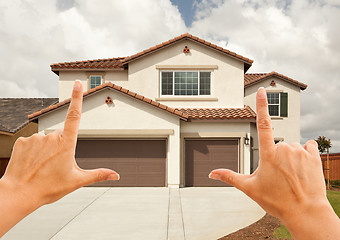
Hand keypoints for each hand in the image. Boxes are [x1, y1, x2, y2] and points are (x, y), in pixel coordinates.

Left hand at [1, 80, 118, 211]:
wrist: (19, 194)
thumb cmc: (48, 188)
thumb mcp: (77, 181)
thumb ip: (98, 174)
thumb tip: (116, 175)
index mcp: (66, 144)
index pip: (74, 115)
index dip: (77, 98)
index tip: (77, 83)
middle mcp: (51, 137)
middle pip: (61, 136)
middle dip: (61, 147)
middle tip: (55, 166)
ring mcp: (35, 138)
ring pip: (46, 140)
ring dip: (47, 150)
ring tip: (42, 167)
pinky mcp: (22, 141)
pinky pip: (32, 142)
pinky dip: (34, 151)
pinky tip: (32, 164)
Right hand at [209, 87, 339, 239]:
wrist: (305, 212)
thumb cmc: (277, 201)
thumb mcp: (250, 188)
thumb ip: (230, 177)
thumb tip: (212, 174)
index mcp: (268, 154)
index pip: (263, 123)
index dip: (262, 105)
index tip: (262, 90)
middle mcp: (285, 148)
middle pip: (277, 144)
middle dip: (276, 156)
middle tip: (278, 176)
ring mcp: (300, 151)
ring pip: (291, 147)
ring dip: (290, 157)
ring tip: (291, 176)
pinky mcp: (314, 156)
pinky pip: (308, 146)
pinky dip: (305, 153)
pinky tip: (303, 167)